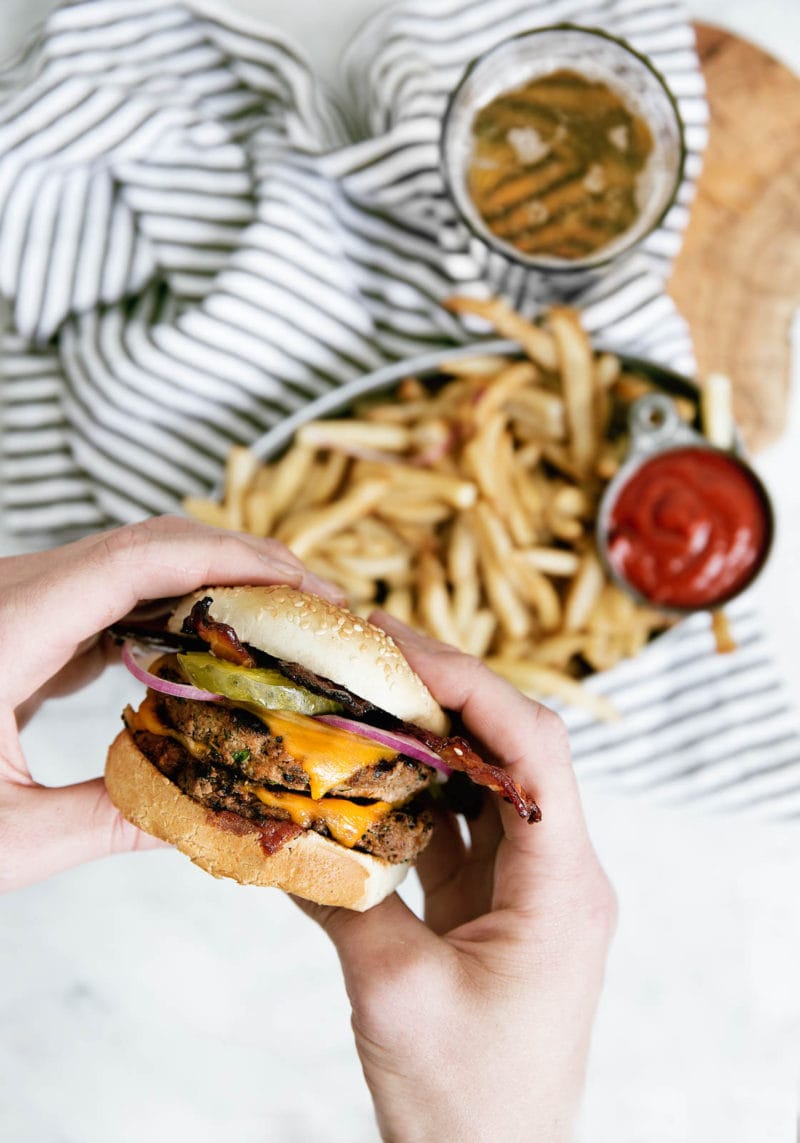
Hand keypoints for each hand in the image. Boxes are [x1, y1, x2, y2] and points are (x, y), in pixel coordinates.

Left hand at [0, 515, 343, 892]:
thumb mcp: (0, 840)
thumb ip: (113, 823)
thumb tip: (216, 821)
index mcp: (5, 631)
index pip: (140, 558)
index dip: (233, 559)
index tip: (306, 584)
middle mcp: (12, 596)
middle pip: (147, 544)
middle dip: (241, 563)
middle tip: (317, 608)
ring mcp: (14, 601)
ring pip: (131, 562)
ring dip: (211, 583)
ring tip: (282, 625)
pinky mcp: (17, 621)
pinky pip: (107, 594)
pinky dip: (171, 608)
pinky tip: (210, 649)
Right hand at [300, 615, 615, 1142]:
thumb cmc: (467, 1101)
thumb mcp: (396, 993)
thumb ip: (342, 899)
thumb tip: (281, 828)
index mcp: (564, 885)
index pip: (535, 749)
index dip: (472, 686)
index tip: (400, 652)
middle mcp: (560, 872)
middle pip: (512, 748)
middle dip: (443, 692)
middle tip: (369, 651)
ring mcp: (528, 887)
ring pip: (484, 780)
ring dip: (426, 735)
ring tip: (361, 691)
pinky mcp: (494, 905)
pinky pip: (458, 824)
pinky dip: (413, 790)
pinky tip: (363, 768)